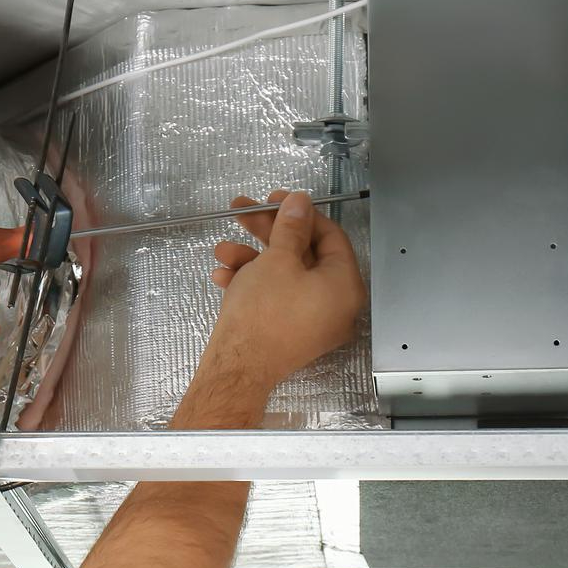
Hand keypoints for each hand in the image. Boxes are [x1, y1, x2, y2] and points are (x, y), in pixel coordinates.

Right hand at [199, 190, 365, 393]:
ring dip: (251, 257)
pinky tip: (223, 275)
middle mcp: (334, 304)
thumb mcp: (277, 259)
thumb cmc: (263, 314)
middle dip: (268, 232)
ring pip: (283, 275)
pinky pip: (275, 297)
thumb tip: (300, 203)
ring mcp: (311, 320)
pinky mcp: (289, 331)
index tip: (277, 200)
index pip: (330, 236)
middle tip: (244, 212)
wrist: (238, 368)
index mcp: (344, 285)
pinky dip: (252, 282)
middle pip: (303, 254)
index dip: (301, 214)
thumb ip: (291, 226)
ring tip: (222, 249)